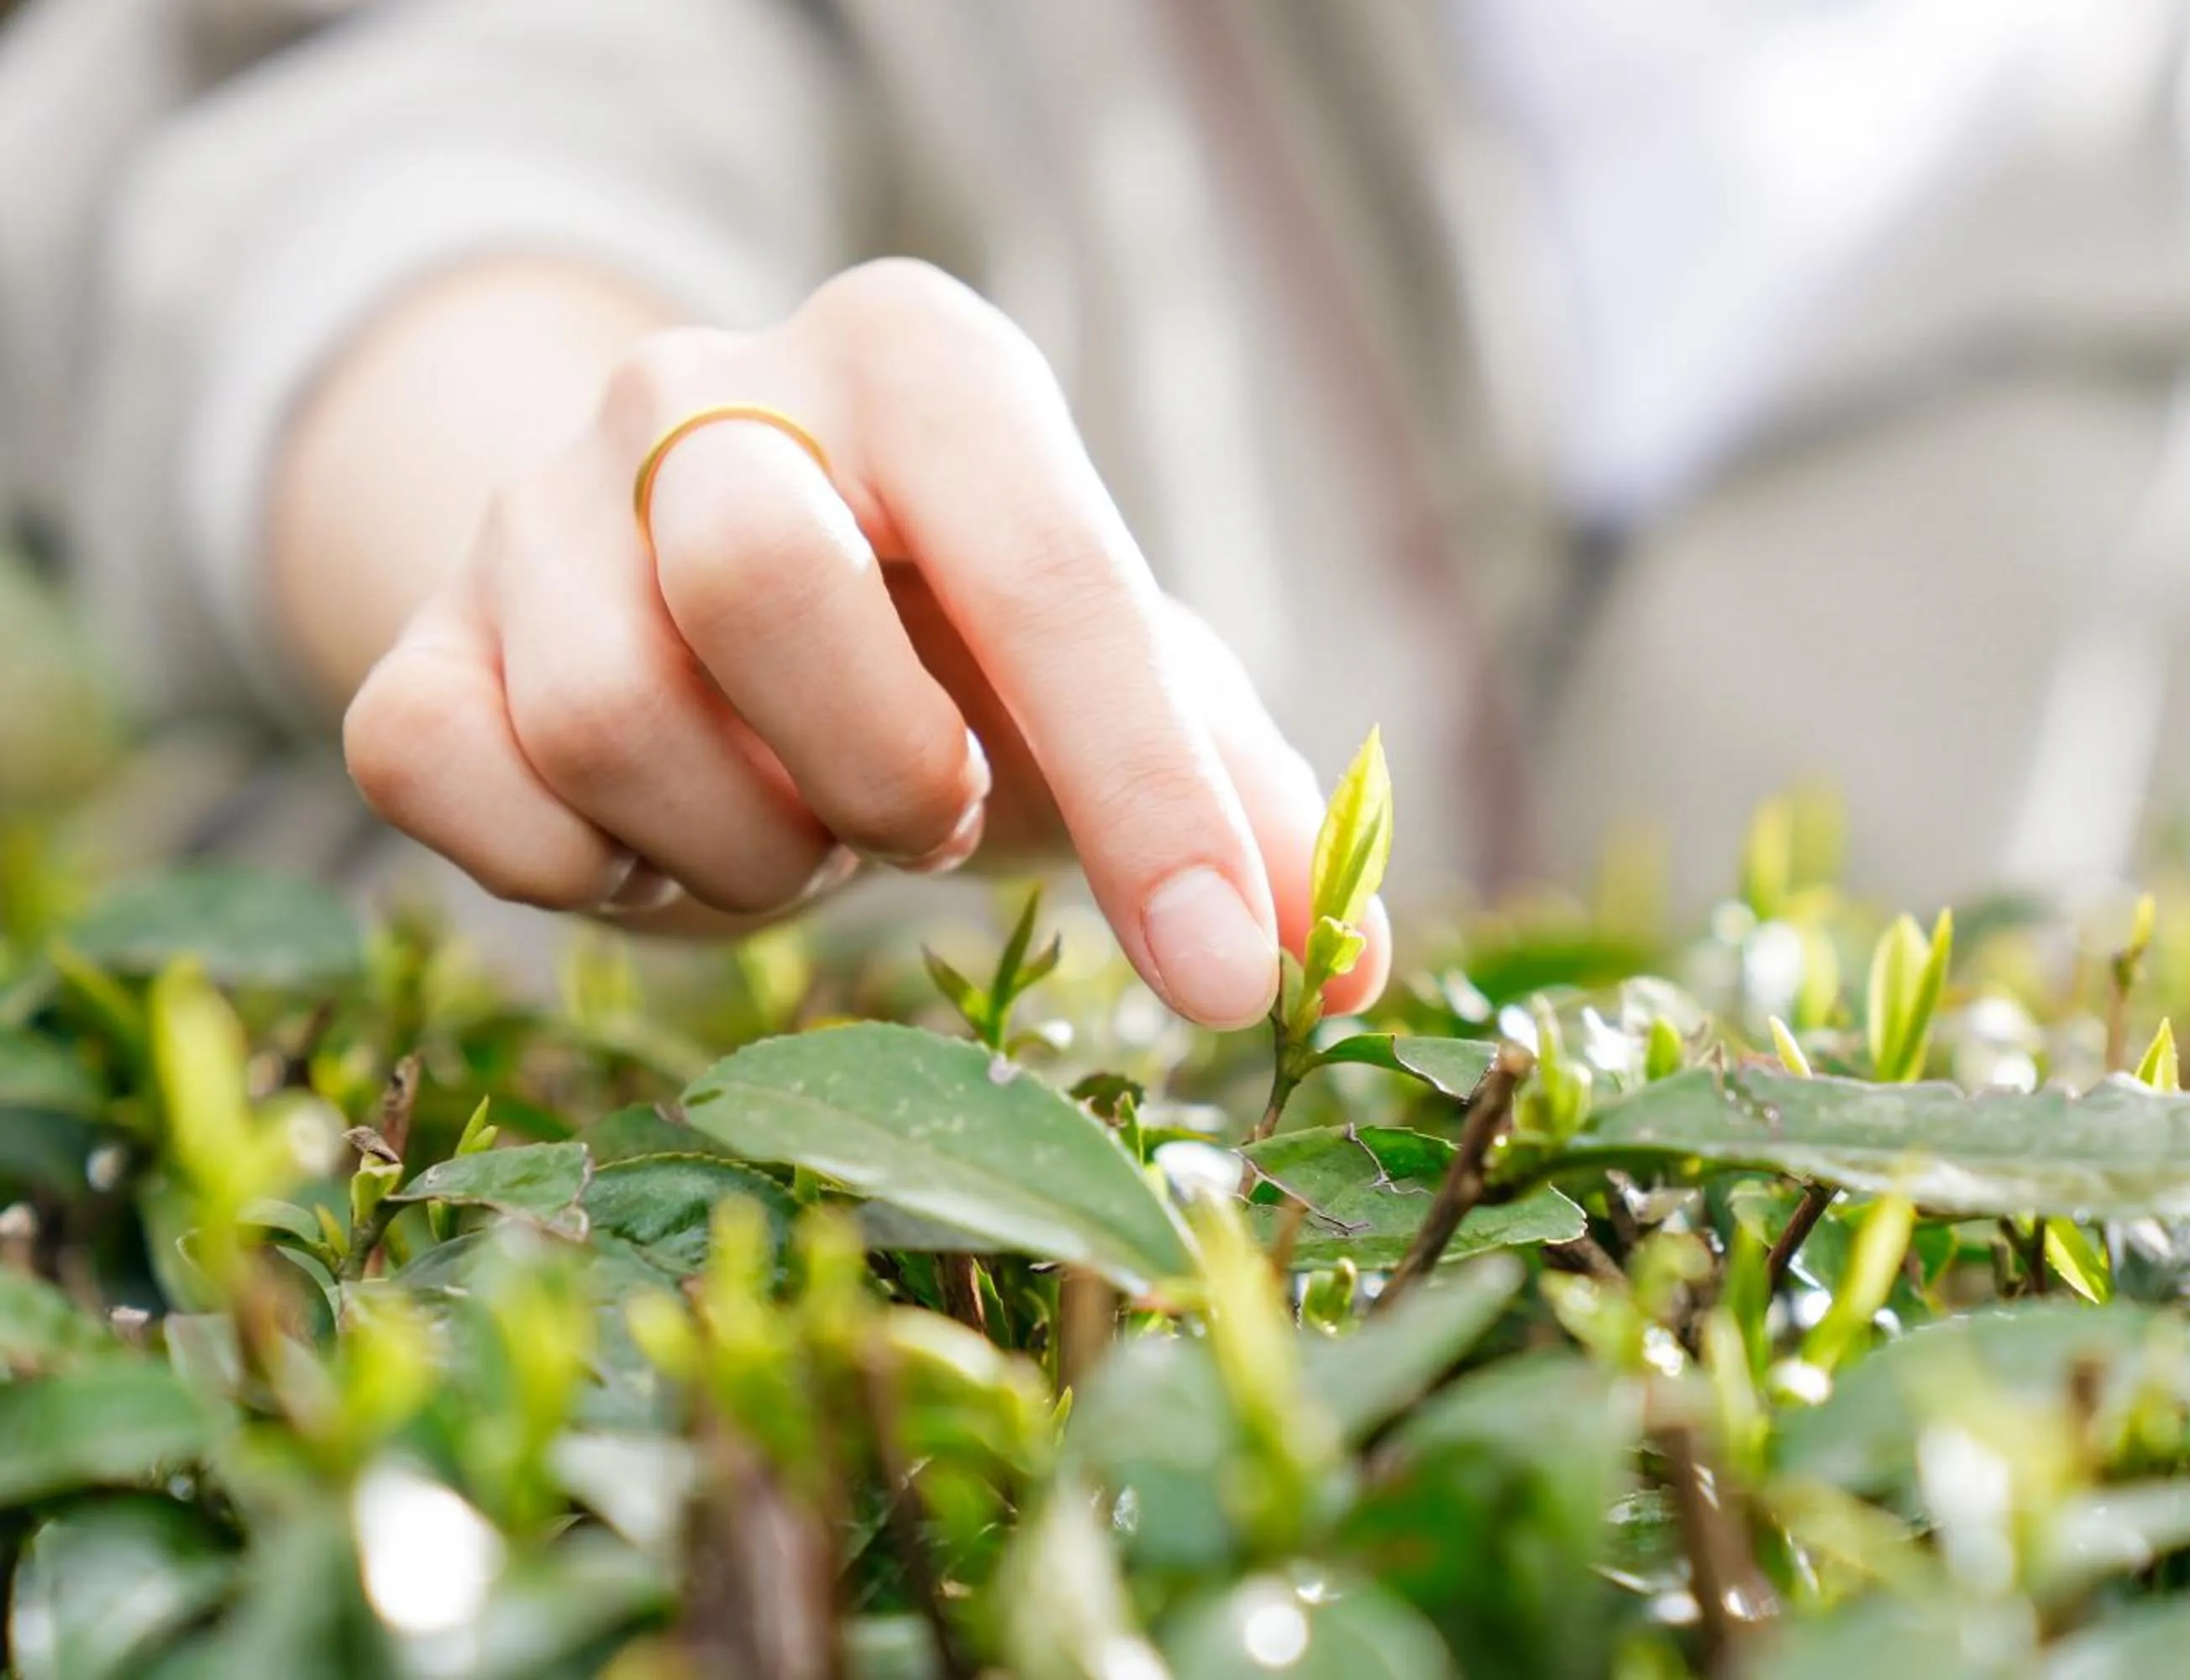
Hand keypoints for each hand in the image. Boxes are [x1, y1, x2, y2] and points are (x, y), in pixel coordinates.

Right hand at [340, 259, 1387, 1024]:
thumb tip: (1339, 973)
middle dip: (877, 767)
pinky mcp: (409, 643)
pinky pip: (459, 790)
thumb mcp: (1110, 684)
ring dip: (749, 851)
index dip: (1147, 793)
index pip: (1046, 569)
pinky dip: (590, 880)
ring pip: (610, 715)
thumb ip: (1235, 799)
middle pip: (757, 573)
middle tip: (921, 811)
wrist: (698, 591)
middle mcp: (702, 382)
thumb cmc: (948, 642)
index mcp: (922, 366)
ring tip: (800, 826)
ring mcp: (528, 504)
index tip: (1222, 979)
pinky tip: (662, 843)